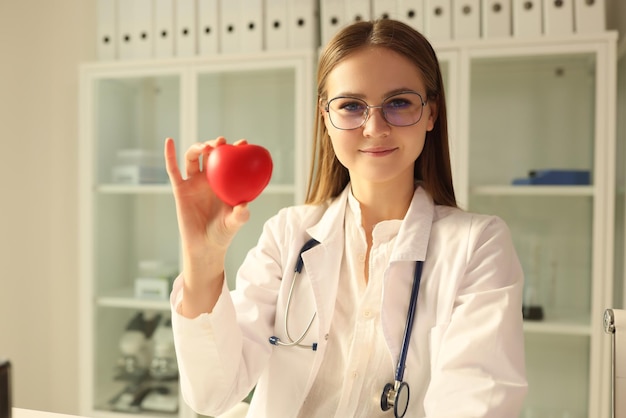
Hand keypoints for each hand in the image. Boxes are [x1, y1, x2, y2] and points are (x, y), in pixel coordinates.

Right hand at [164, 137, 249, 264]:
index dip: (236, 150)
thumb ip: (241, 215)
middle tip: (222, 142)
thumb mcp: (234, 223)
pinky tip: (170, 141)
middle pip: (211, 154)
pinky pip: (173, 170)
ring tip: (206, 147)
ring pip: (193, 158)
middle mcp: (209, 180)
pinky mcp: (180, 189)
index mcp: (225, 183)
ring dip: (198, 147)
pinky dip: (170, 155)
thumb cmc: (223, 234)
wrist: (204, 246)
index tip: (243, 143)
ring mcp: (194, 183)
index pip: (231, 161)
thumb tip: (244, 205)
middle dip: (216, 144)